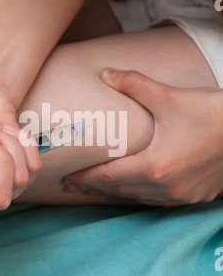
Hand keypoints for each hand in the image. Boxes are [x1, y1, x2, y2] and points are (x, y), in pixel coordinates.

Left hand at [64, 69, 222, 205]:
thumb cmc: (211, 113)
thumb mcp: (170, 97)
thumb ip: (134, 84)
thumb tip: (105, 73)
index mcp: (155, 166)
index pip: (108, 177)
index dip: (85, 178)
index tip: (66, 180)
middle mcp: (166, 187)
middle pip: (120, 191)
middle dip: (94, 188)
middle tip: (72, 185)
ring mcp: (181, 195)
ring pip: (137, 198)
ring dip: (115, 194)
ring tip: (96, 189)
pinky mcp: (194, 196)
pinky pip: (157, 201)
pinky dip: (139, 195)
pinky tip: (132, 189)